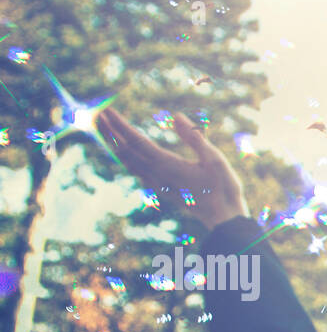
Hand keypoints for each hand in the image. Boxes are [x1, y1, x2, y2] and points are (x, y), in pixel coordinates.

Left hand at [97, 108, 247, 234]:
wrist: (224, 220)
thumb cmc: (224, 189)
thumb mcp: (214, 159)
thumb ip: (194, 137)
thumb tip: (175, 116)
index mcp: (168, 166)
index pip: (137, 142)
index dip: (120, 126)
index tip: (107, 111)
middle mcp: (157, 175)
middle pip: (126, 152)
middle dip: (110, 133)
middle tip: (97, 115)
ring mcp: (158, 184)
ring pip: (128, 162)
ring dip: (114, 145)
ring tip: (104, 130)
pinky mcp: (161, 189)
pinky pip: (136, 171)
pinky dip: (124, 158)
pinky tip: (123, 152)